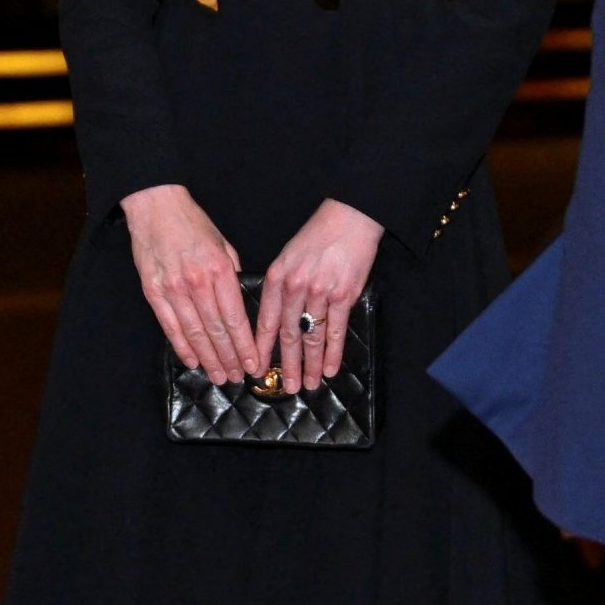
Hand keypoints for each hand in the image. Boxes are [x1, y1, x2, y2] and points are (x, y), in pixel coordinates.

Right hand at [121, 184, 257, 383]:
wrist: (156, 206)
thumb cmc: (193, 224)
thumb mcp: (223, 244)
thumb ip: (233, 274)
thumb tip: (240, 304)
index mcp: (219, 269)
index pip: (235, 317)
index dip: (244, 345)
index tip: (253, 364)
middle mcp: (196, 282)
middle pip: (216, 330)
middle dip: (229, 358)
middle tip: (237, 377)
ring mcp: (173, 288)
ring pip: (194, 333)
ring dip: (208, 358)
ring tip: (218, 376)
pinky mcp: (153, 291)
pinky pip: (169, 326)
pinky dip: (182, 346)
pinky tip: (192, 361)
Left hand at [255, 199, 383, 391]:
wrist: (348, 218)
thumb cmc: (317, 236)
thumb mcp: (287, 255)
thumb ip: (279, 285)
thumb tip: (273, 316)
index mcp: (276, 277)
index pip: (264, 320)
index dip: (260, 348)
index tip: (256, 368)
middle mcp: (294, 287)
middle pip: (287, 334)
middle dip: (285, 364)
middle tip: (285, 386)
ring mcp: (319, 292)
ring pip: (311, 336)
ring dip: (309, 364)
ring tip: (307, 384)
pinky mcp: (344, 295)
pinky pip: (336, 330)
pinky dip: (332, 352)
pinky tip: (329, 369)